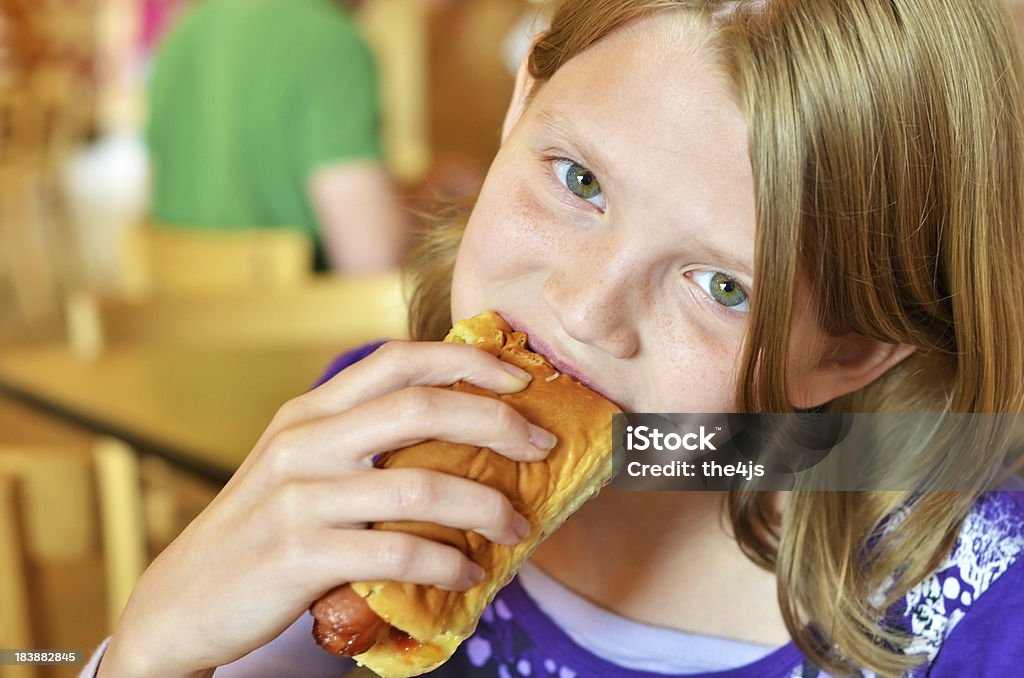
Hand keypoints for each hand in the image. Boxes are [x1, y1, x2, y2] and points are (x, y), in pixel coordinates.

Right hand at [99, 341, 553, 676]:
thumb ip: (359, 441)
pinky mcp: (297, 556)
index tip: (520, 378)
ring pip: (419, 484)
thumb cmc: (260, 531)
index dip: (466, 360)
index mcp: (309, 411)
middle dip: (496, 420)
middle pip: (420, 406)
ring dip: (485, 505)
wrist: (181, 602)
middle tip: (542, 445)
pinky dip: (446, 563)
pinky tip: (468, 576)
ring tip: (518, 526)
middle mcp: (304, 441)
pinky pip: (395, 553)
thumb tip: (459, 439)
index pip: (398, 359)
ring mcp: (298, 497)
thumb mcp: (300, 466)